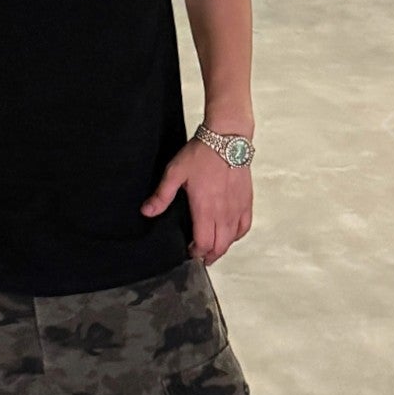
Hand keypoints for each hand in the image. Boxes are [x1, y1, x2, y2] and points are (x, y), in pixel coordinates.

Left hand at [139, 139, 252, 265]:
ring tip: (212, 249)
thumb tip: (147, 211)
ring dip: (222, 247)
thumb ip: (162, 195)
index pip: (203, 243)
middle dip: (209, 255)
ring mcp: (237, 207)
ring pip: (233, 239)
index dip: (196, 253)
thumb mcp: (175, 172)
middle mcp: (223, 212)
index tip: (189, 252)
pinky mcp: (246, 201)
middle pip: (219, 246)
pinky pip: (245, 226)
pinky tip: (230, 234)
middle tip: (199, 256)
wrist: (227, 138)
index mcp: (205, 208)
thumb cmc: (202, 153)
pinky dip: (237, 235)